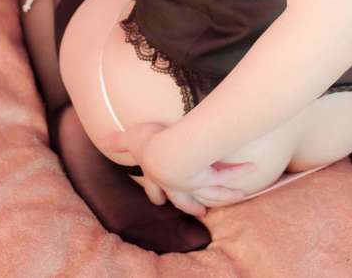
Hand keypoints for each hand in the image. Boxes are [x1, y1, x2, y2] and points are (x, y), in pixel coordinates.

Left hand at [104, 121, 257, 216]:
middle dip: (192, 206)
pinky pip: (228, 175)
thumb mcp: (130, 139)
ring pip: (212, 192)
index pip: (157, 190)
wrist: (170, 151)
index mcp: (157, 178)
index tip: (159, 201)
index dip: (157, 195)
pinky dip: (239, 173)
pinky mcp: (211, 176)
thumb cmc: (149, 144)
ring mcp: (196, 184)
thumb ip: (116, 141)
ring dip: (225, 194)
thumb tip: (101, 139)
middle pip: (185, 200)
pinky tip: (251, 172)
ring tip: (237, 196)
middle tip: (200, 213)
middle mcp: (177, 185)